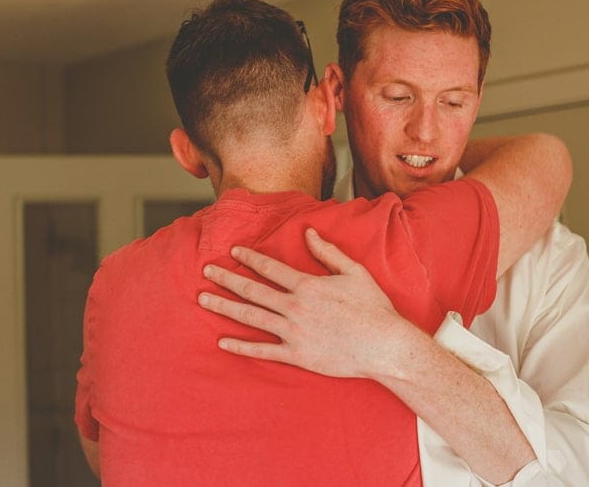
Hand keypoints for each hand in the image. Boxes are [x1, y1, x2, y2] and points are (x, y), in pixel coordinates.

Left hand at [199, 227, 413, 378]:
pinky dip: (241, 346)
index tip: (233, 251)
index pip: (270, 268)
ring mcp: (293, 333)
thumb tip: (308, 233)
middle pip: (252, 290)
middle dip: (226, 279)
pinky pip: (263, 350)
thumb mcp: (354, 272)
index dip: (249, 258)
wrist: (385, 346)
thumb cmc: (373, 308)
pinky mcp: (297, 355)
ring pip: (251, 317)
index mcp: (307, 285)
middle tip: (206, 271)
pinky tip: (223, 341)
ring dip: (225, 307)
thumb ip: (328, 252)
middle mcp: (295, 307)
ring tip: (203, 299)